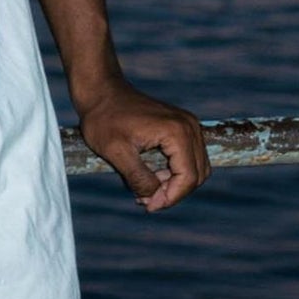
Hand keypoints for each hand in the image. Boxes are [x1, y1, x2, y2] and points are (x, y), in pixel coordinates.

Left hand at [75, 78, 208, 212]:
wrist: (102, 92)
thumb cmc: (104, 120)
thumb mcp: (116, 153)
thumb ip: (138, 178)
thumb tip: (155, 199)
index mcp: (176, 132)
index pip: (188, 177)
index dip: (170, 198)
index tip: (147, 206)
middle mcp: (189, 126)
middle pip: (197, 175)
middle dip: (173, 193)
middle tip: (145, 200)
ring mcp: (188, 125)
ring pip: (195, 168)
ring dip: (175, 184)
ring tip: (146, 190)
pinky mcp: (182, 127)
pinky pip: (188, 158)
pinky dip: (174, 173)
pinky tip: (151, 177)